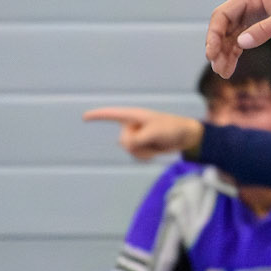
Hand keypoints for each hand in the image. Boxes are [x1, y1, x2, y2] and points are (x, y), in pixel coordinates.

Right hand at [85, 107, 203, 161]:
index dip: (97, 115)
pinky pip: (135, 156)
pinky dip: (145, 156)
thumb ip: (137, 139)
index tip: (84, 117)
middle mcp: (131, 126)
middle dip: (137, 145)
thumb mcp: (154, 132)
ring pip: (129, 151)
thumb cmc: (172, 128)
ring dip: (144, 151)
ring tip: (156, 143)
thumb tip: (126, 145)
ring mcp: (136, 136)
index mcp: (133, 116)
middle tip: (154, 138)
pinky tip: (155, 150)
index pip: (111, 114)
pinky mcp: (141, 146)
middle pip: (123, 141)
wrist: (185, 137)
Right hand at [206, 0, 270, 78]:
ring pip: (232, 35)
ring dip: (226, 53)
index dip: (213, 35)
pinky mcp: (263, 24)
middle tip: (218, 69)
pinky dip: (237, 52)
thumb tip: (241, 44)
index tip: (211, 55)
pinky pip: (243, 39)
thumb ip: (264, 30)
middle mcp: (249, 4)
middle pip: (224, 27)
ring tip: (223, 73)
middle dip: (218, 48)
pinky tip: (231, 66)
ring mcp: (255, 14)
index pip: (222, 15)